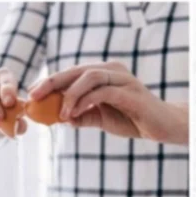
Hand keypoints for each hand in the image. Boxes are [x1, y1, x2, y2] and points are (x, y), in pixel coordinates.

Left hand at [28, 61, 188, 144]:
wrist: (162, 126)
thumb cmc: (133, 120)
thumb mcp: (102, 118)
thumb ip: (82, 116)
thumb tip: (59, 118)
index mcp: (104, 73)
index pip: (72, 73)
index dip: (51, 81)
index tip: (33, 95)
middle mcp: (113, 70)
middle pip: (77, 70)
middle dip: (53, 82)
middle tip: (35, 96)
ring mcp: (123, 79)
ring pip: (89, 77)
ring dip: (70, 94)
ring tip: (61, 113)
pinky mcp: (131, 92)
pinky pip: (103, 92)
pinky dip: (86, 102)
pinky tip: (76, 114)